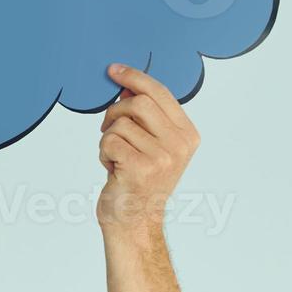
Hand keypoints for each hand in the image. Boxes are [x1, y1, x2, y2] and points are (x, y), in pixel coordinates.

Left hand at [96, 63, 200, 234]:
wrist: (134, 221)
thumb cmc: (138, 181)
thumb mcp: (150, 145)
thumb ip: (145, 117)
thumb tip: (126, 87)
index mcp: (188, 135)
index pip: (161, 93)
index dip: (135, 78)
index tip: (113, 70)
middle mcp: (180, 145)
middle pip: (139, 103)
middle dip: (115, 111)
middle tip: (108, 128)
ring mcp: (162, 157)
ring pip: (120, 124)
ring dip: (108, 138)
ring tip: (115, 157)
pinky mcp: (140, 168)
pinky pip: (109, 141)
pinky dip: (103, 152)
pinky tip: (112, 168)